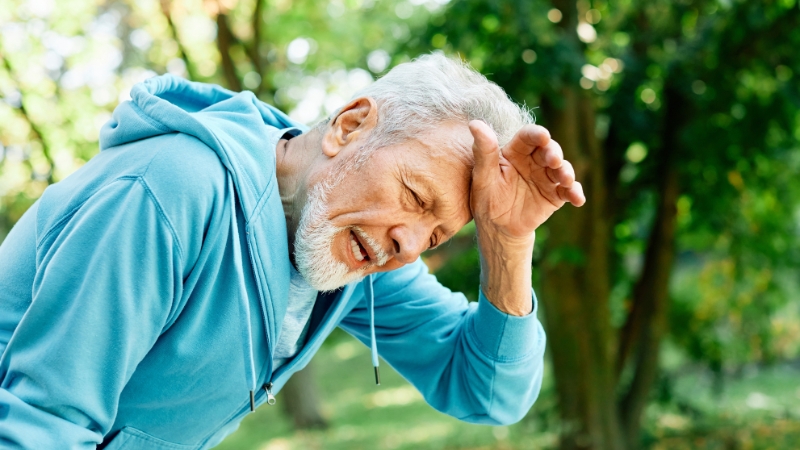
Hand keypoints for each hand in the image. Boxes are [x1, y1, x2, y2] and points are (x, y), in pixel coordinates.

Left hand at [469, 120, 584, 241]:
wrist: (497, 227)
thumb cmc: (486, 198)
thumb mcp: (483, 176)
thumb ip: (483, 151)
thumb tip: (475, 123)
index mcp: (515, 152)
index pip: (528, 137)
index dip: (537, 134)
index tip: (543, 136)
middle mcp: (534, 161)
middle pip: (549, 150)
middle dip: (554, 153)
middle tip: (554, 160)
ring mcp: (546, 178)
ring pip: (562, 169)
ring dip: (567, 172)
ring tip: (566, 180)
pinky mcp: (555, 195)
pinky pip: (568, 192)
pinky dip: (575, 193)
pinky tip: (578, 199)